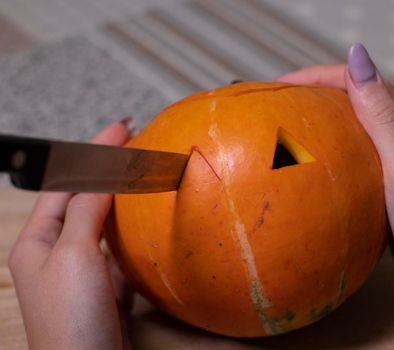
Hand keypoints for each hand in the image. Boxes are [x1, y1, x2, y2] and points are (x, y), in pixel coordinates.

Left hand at [8, 119, 133, 349]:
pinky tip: (145, 218)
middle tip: (136, 142)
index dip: (93, 151)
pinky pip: (118, 248)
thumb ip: (86, 210)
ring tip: (142, 171)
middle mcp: (57, 252)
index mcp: (37, 240)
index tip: (123, 127)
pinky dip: (132, 228)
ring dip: (122, 195)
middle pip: (83, 198)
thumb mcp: (73, 255)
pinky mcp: (105, 287)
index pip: (66, 182)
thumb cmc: (70, 317)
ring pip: (103, 222)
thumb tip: (102, 173)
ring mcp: (82, 270)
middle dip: (107, 169)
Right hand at [277, 44, 393, 348]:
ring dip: (319, 123)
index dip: (318, 76)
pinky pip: (351, 159)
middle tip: (274, 105)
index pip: (361, 82)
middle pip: (354, 101)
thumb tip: (358, 57)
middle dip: (314, 95)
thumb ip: (382, 115)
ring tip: (283, 129)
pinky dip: (327, 153)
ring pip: (351, 130)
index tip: (279, 85)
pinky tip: (307, 167)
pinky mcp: (386, 188)